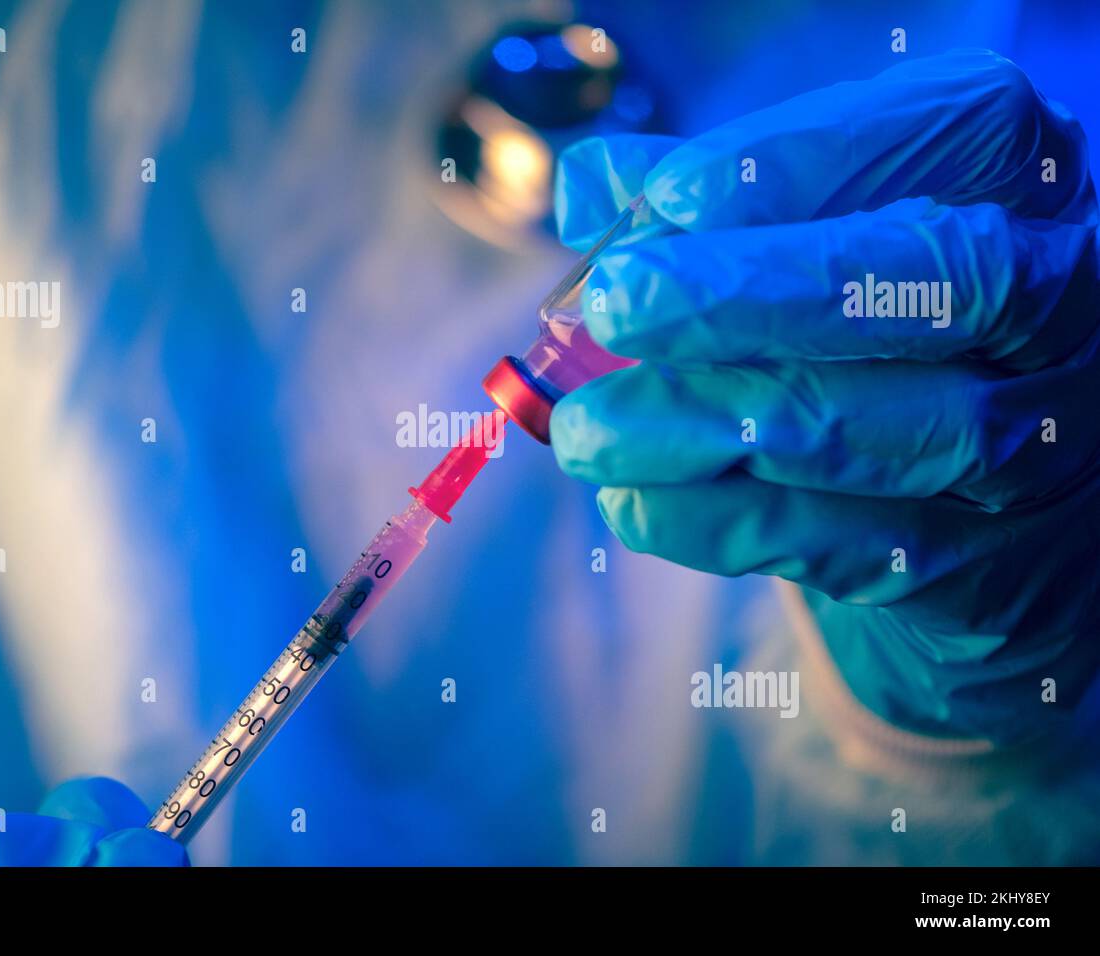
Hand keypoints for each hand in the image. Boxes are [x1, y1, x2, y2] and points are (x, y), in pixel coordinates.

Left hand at [549, 50, 1099, 743]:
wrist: (970, 515)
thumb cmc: (879, 341)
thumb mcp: (822, 244)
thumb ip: (720, 208)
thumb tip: (591, 187)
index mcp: (1028, 187)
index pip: (958, 130)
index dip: (812, 159)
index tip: (672, 195)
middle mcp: (1058, 307)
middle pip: (937, 280)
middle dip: (759, 292)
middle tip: (617, 307)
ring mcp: (1033, 445)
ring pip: (881, 429)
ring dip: (710, 425)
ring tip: (587, 430)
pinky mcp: (981, 565)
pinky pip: (843, 546)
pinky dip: (720, 522)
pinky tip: (630, 501)